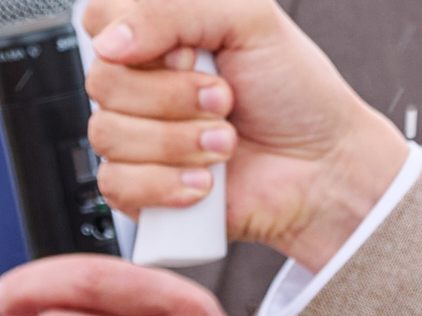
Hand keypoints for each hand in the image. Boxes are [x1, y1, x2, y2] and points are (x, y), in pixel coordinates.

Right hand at [82, 0, 407, 272]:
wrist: (322, 167)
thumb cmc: (293, 93)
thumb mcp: (248, 18)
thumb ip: (174, 8)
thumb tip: (110, 40)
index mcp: (159, 38)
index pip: (100, 21)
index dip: (135, 37)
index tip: (189, 51)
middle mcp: (141, 86)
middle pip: (102, 82)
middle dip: (173, 95)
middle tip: (224, 99)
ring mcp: (137, 140)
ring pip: (108, 134)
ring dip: (178, 141)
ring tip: (225, 143)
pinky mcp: (140, 192)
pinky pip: (117, 184)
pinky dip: (167, 184)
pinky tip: (206, 182)